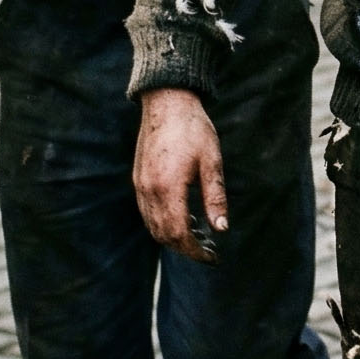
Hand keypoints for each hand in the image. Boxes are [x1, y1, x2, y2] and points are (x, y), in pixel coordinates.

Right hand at [135, 90, 224, 262]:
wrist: (167, 102)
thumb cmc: (194, 129)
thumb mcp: (212, 162)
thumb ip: (215, 197)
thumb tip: (221, 229)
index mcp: (168, 188)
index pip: (178, 234)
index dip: (195, 251)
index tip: (212, 256)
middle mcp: (149, 190)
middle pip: (163, 235)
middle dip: (185, 248)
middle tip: (208, 250)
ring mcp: (140, 185)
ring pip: (152, 226)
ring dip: (173, 237)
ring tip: (198, 234)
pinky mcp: (138, 179)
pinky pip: (147, 212)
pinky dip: (162, 223)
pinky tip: (183, 216)